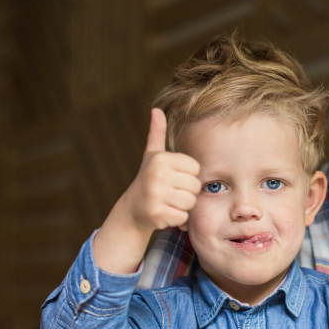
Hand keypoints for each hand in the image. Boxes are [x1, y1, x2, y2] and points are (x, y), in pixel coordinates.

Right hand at [93, 108, 200, 272]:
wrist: (132, 209)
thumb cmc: (149, 179)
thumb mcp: (152, 155)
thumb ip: (157, 133)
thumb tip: (156, 109)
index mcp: (161, 159)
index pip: (195, 169)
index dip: (188, 176)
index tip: (173, 178)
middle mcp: (157, 175)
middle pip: (195, 186)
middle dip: (187, 192)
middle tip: (171, 192)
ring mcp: (156, 195)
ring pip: (190, 202)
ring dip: (182, 206)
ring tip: (168, 202)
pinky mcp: (157, 214)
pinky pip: (183, 218)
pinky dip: (177, 219)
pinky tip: (165, 213)